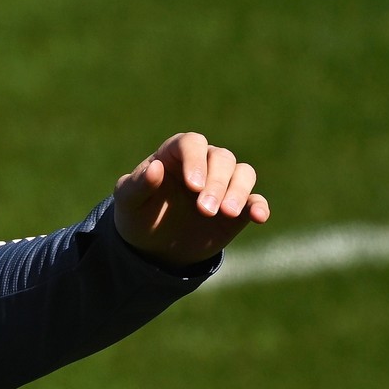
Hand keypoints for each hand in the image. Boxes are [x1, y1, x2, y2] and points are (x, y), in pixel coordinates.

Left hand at [113, 132, 269, 267]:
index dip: (195, 161)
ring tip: (227, 213)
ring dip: (238, 192)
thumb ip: (139, 184)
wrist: (153, 245)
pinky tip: (259, 217)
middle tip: (204, 210)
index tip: (193, 186)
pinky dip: (260, 206)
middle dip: (216, 183)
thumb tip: (156, 168)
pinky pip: (255, 199)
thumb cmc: (138, 213)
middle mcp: (203, 163)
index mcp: (175, 153)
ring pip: (243, 173)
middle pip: (222, 158)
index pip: (192, 143)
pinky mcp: (238, 206)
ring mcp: (222, 184)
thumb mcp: (128, 201)